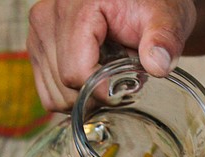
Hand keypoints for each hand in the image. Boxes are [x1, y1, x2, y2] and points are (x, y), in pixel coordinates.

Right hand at [27, 0, 195, 111]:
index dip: (103, 90)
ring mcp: (38, 35)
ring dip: (85, 98)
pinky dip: (73, 98)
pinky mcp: (38, 50)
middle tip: (123, 77)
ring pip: (56, 97)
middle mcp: (48, 19)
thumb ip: (164, 39)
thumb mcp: (165, 18)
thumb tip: (158, 65)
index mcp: (75, 8)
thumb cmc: (149, 6)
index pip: (76, 72)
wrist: (138, 2)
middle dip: (97, 94)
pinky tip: (93, 79)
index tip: (127, 89)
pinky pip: (49, 95)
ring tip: (108, 74)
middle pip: (65, 87)